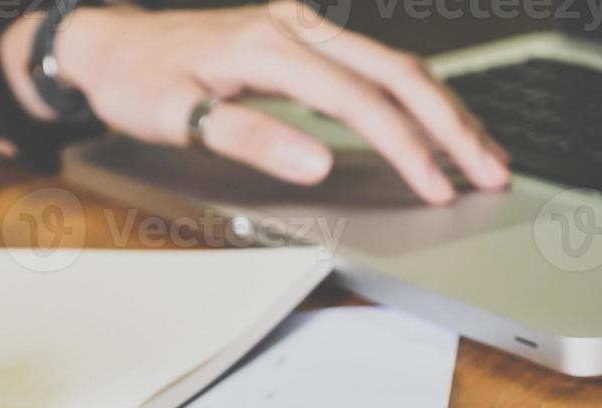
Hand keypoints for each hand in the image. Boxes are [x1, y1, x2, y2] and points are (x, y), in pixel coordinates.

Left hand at [5, 2, 508, 202]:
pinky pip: (372, 65)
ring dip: (441, 110)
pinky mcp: (300, 39)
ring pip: (393, 64)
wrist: (111, 46)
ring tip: (479, 154)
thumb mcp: (180, 118)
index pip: (361, 101)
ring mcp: (301, 28)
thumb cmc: (139, 83)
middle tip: (491, 172)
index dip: (407, 147)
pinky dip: (411, 96)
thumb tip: (316, 161)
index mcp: (271, 48)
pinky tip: (432, 123)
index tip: (437, 186)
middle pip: (398, 72)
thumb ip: (250, 139)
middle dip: (451, 126)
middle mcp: (296, 28)